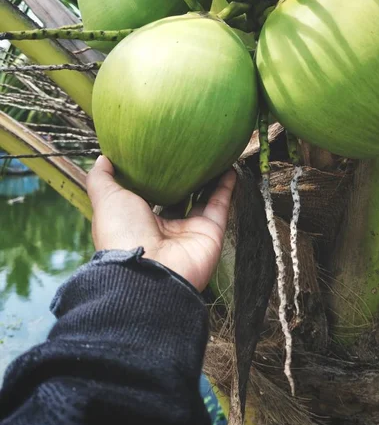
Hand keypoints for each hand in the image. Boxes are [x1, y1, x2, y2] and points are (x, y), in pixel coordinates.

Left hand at [86, 156, 235, 291]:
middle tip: (188, 151)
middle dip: (182, 177)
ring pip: (202, 200)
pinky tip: (229, 167)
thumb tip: (103, 159)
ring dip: (208, 179)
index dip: (153, 176)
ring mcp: (189, 231)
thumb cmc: (122, 234)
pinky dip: (226, 187)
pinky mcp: (210, 233)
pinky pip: (220, 206)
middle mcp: (165, 228)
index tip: (157, 153)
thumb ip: (102, 179)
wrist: (148, 273)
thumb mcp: (106, 200)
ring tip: (212, 155)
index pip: (148, 196)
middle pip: (177, 197)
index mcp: (138, 222)